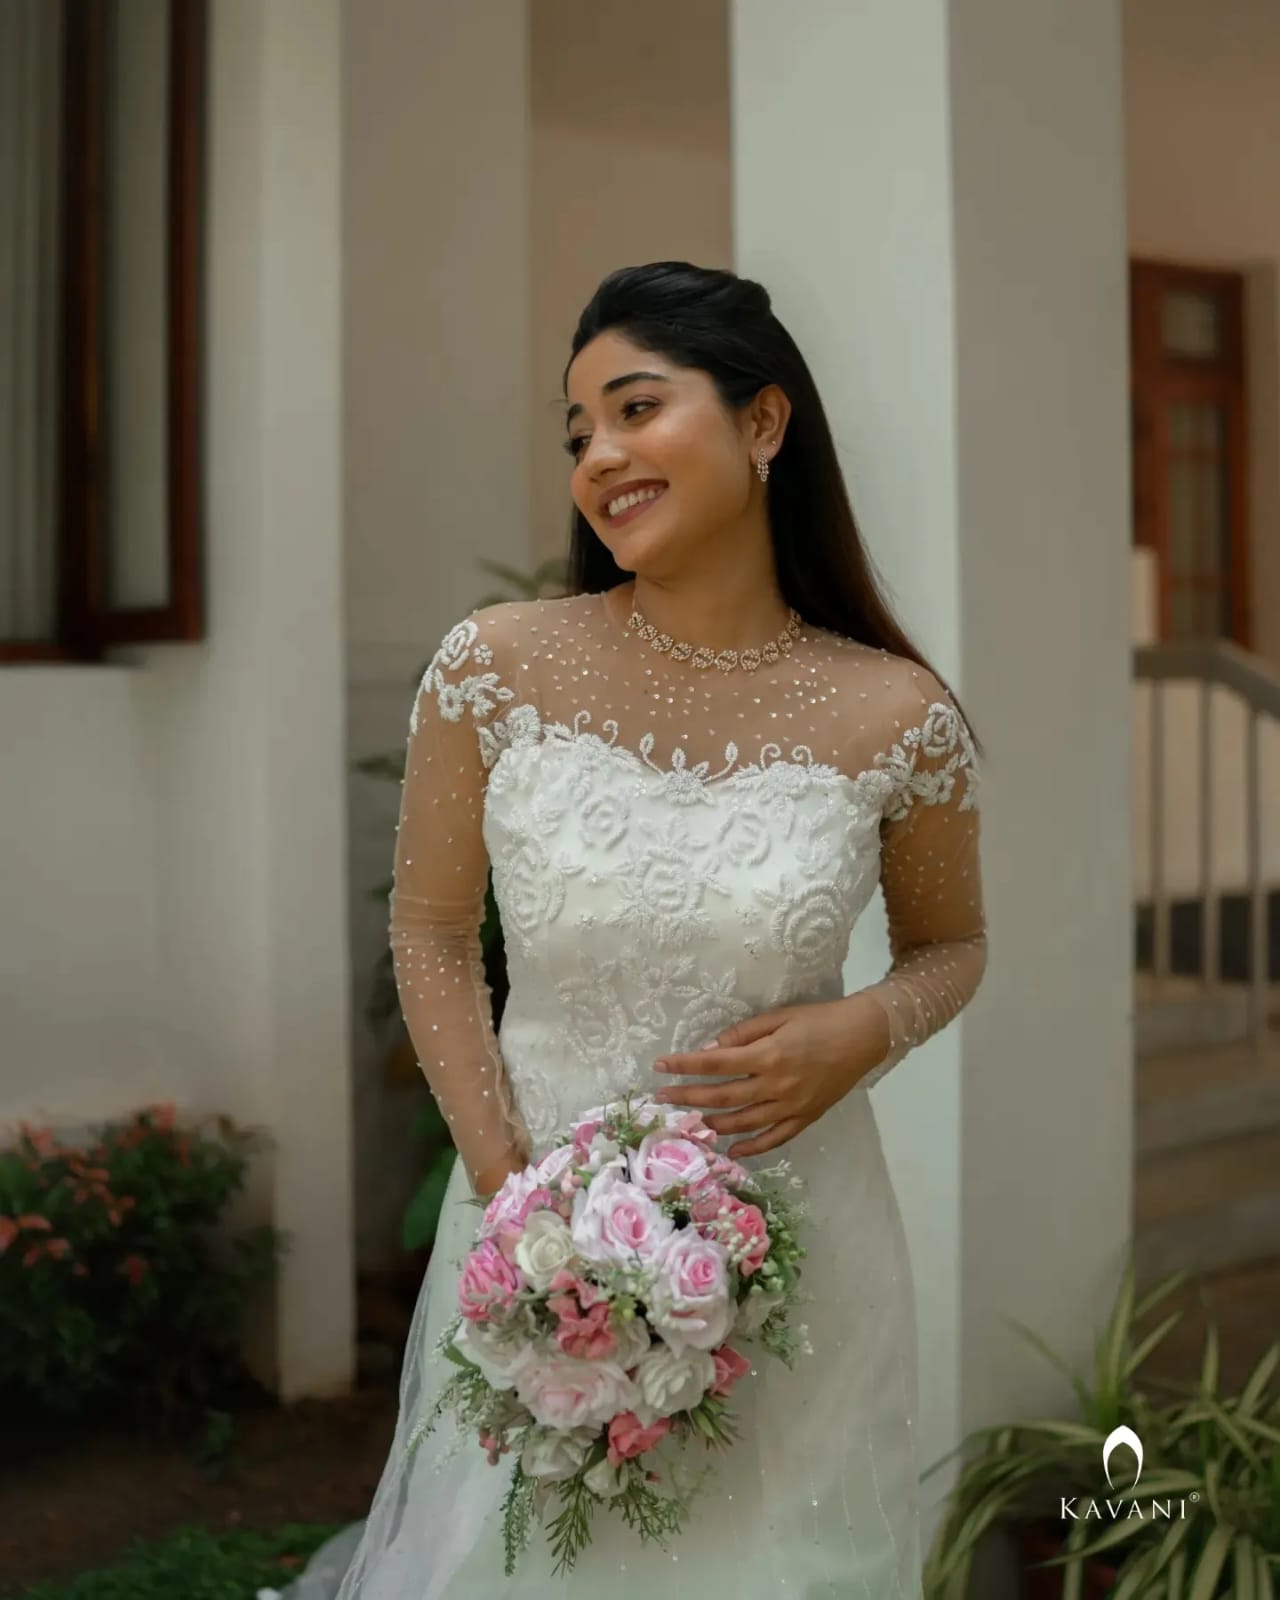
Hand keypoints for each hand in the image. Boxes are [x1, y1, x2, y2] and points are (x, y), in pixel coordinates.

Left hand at [651, 993, 891, 1158]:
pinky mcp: (806, 1118)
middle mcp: (776, 1085)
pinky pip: (775, 1138)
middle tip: (662, 1097)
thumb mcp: (779, 1017)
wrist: (864, 1036)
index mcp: (768, 1056)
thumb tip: (710, 1049)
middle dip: (688, 1097)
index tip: (660, 1066)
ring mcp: (791, 1106)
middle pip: (723, 1097)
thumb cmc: (819, 1019)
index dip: (684, 1065)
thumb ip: (744, 1034)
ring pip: (744, 1123)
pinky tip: (732, 1150)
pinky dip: (752, 1148)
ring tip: (692, 1121)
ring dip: (714, 1123)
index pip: (715, 1063)